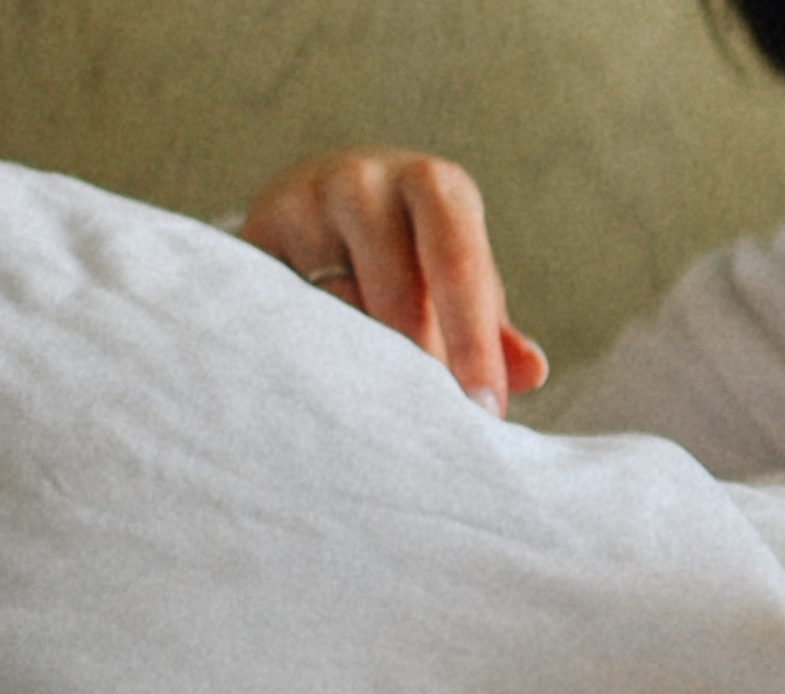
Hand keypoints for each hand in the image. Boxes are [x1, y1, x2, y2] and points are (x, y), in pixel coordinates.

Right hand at [239, 149, 549, 416]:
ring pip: (338, 310)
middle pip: (397, 294)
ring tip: (377, 405)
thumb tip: (532, 372)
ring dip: (365, 367)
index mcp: (436, 187)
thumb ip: (495, 329)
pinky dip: (311, 355)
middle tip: (428, 420)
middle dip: (419, 368)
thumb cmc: (412, 255)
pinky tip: (325, 383)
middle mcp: (366, 181)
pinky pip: (287, 315)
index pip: (459, 265)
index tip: (484, 410)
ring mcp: (303, 203)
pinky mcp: (252, 236)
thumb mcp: (460, 278)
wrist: (317, 202)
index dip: (473, 343)